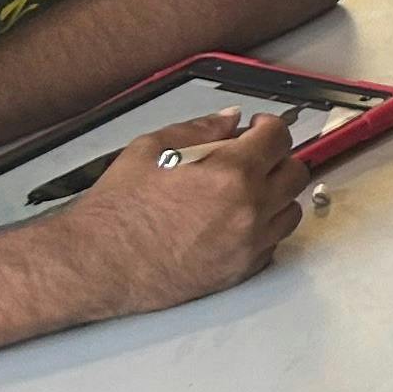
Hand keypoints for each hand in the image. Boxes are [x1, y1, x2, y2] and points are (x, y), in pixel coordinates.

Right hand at [31, 114, 308, 319]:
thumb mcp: (151, 149)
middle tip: (254, 159)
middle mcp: (249, 208)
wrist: (96, 263)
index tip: (259, 129)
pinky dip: (264, 229)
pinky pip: (274, 243)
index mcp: (231, 172)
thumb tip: (229, 121)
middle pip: (295, 172)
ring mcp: (249, 243)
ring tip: (245, 192)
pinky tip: (237, 222)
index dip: (268, 127)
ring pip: (291, 210)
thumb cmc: (117, 212)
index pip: (279, 137)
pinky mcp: (242, 270)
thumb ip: (199, 130)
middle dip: (277, 159)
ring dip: (276, 195)